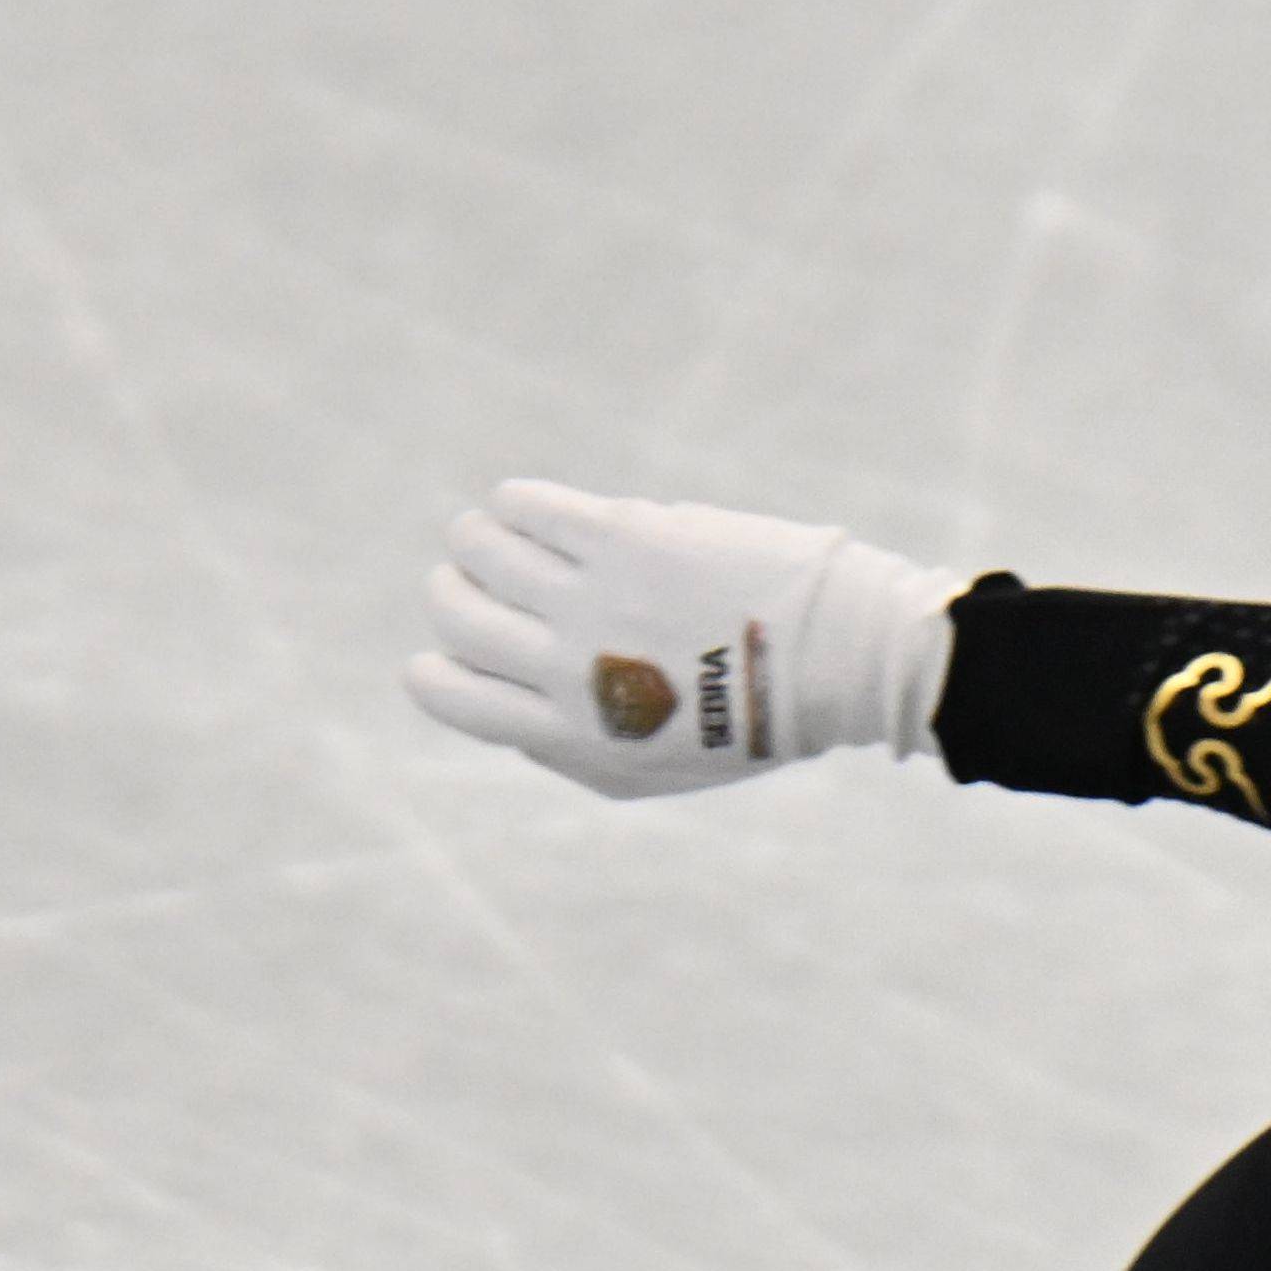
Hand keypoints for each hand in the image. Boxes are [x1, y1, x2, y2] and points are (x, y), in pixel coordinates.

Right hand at [401, 480, 954, 797]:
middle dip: (454, 593)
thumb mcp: (651, 768)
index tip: (461, 650)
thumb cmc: (748, 718)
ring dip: (480, 539)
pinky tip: (537, 510)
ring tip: (508, 537)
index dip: (434, 667)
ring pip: (476, 547)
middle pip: (454, 614)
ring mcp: (593, 599)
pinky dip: (518, 502)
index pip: (446, 694)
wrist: (835, 661)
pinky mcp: (622, 536)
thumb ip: (569, 750)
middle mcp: (569, 669)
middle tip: (484, 583)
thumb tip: (509, 716)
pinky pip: (525, 503)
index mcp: (569, 733)